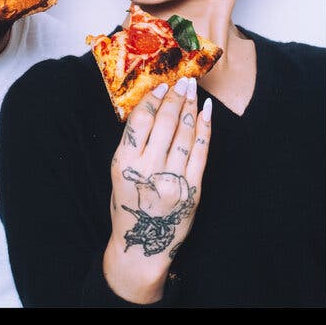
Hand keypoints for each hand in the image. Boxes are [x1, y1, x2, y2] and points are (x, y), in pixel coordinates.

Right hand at [104, 78, 210, 302]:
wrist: (143, 245)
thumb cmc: (128, 204)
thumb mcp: (119, 173)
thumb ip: (132, 145)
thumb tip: (150, 108)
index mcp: (124, 163)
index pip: (140, 121)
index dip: (153, 99)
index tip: (161, 85)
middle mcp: (149, 170)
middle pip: (166, 124)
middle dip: (176, 98)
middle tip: (182, 79)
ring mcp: (173, 180)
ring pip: (185, 134)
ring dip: (191, 108)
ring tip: (193, 90)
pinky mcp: (193, 189)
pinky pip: (202, 152)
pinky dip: (205, 129)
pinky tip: (206, 112)